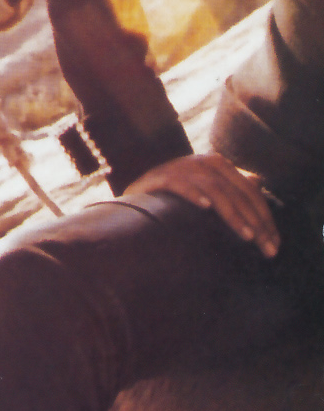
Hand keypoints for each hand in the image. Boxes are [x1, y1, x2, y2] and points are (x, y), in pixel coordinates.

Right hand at [125, 153, 279, 256]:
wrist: (136, 194)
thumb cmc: (176, 198)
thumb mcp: (207, 190)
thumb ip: (230, 187)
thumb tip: (258, 182)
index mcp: (219, 164)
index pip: (250, 192)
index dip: (265, 218)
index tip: (274, 245)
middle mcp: (203, 162)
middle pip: (238, 192)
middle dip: (256, 222)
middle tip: (267, 249)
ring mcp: (181, 167)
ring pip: (216, 190)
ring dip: (234, 214)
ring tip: (247, 236)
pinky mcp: (159, 177)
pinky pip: (180, 185)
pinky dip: (194, 194)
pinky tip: (206, 207)